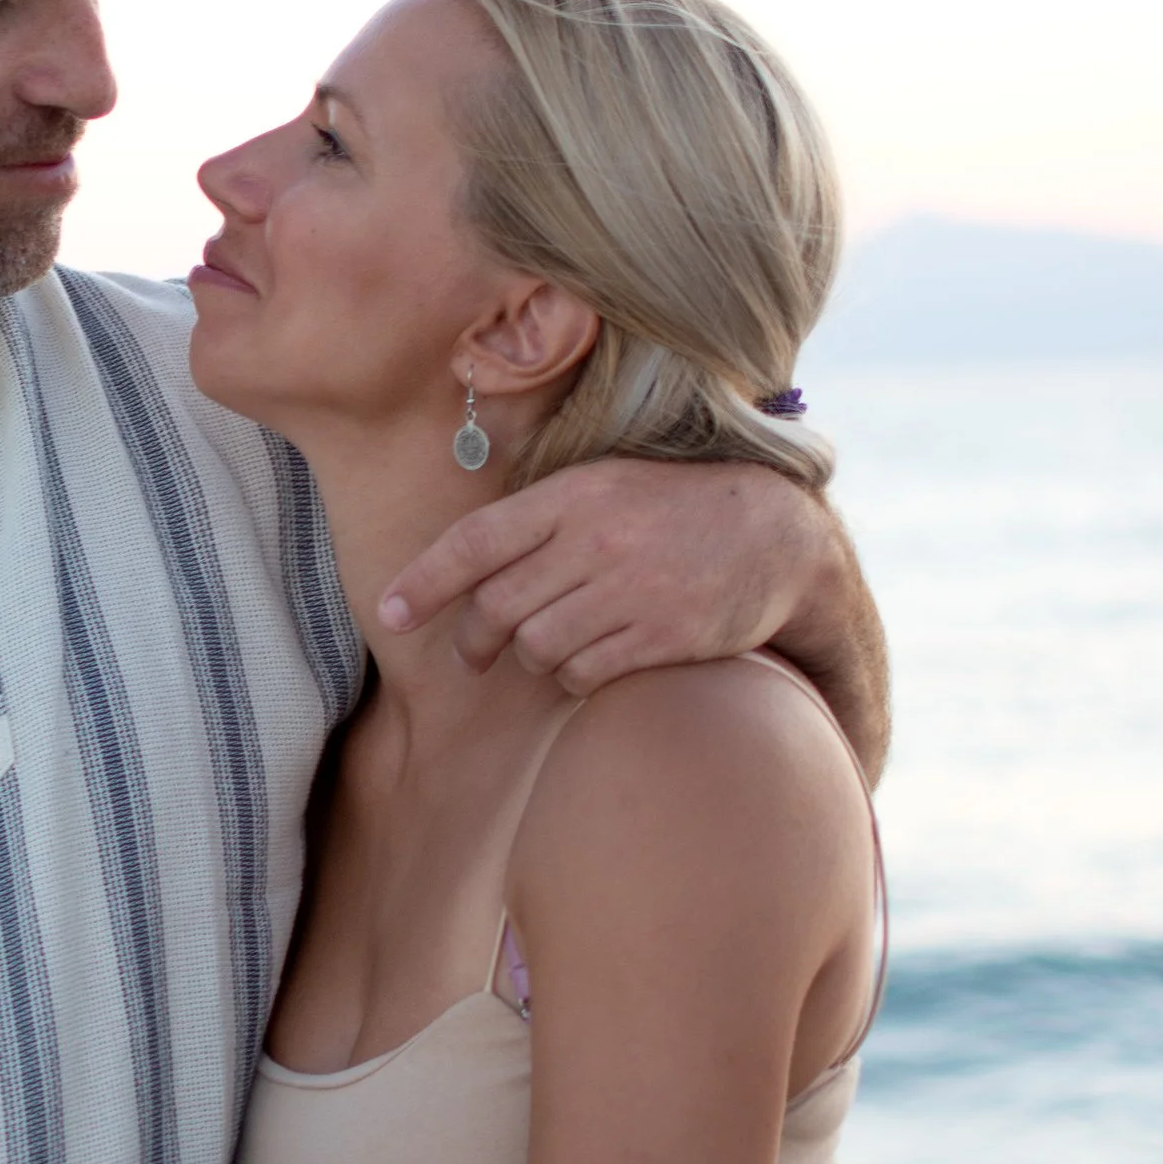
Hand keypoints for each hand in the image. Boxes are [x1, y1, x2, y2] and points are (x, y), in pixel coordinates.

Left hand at [378, 459, 830, 693]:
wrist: (774, 535)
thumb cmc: (670, 510)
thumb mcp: (604, 487)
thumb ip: (539, 520)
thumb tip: (461, 568)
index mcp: (574, 496)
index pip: (477, 541)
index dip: (424, 581)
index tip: (389, 614)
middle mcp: (597, 541)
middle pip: (497, 608)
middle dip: (472, 640)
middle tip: (471, 653)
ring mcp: (630, 591)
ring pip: (535, 648)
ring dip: (531, 657)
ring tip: (552, 645)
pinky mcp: (661, 637)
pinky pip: (582, 674)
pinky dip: (573, 676)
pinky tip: (591, 661)